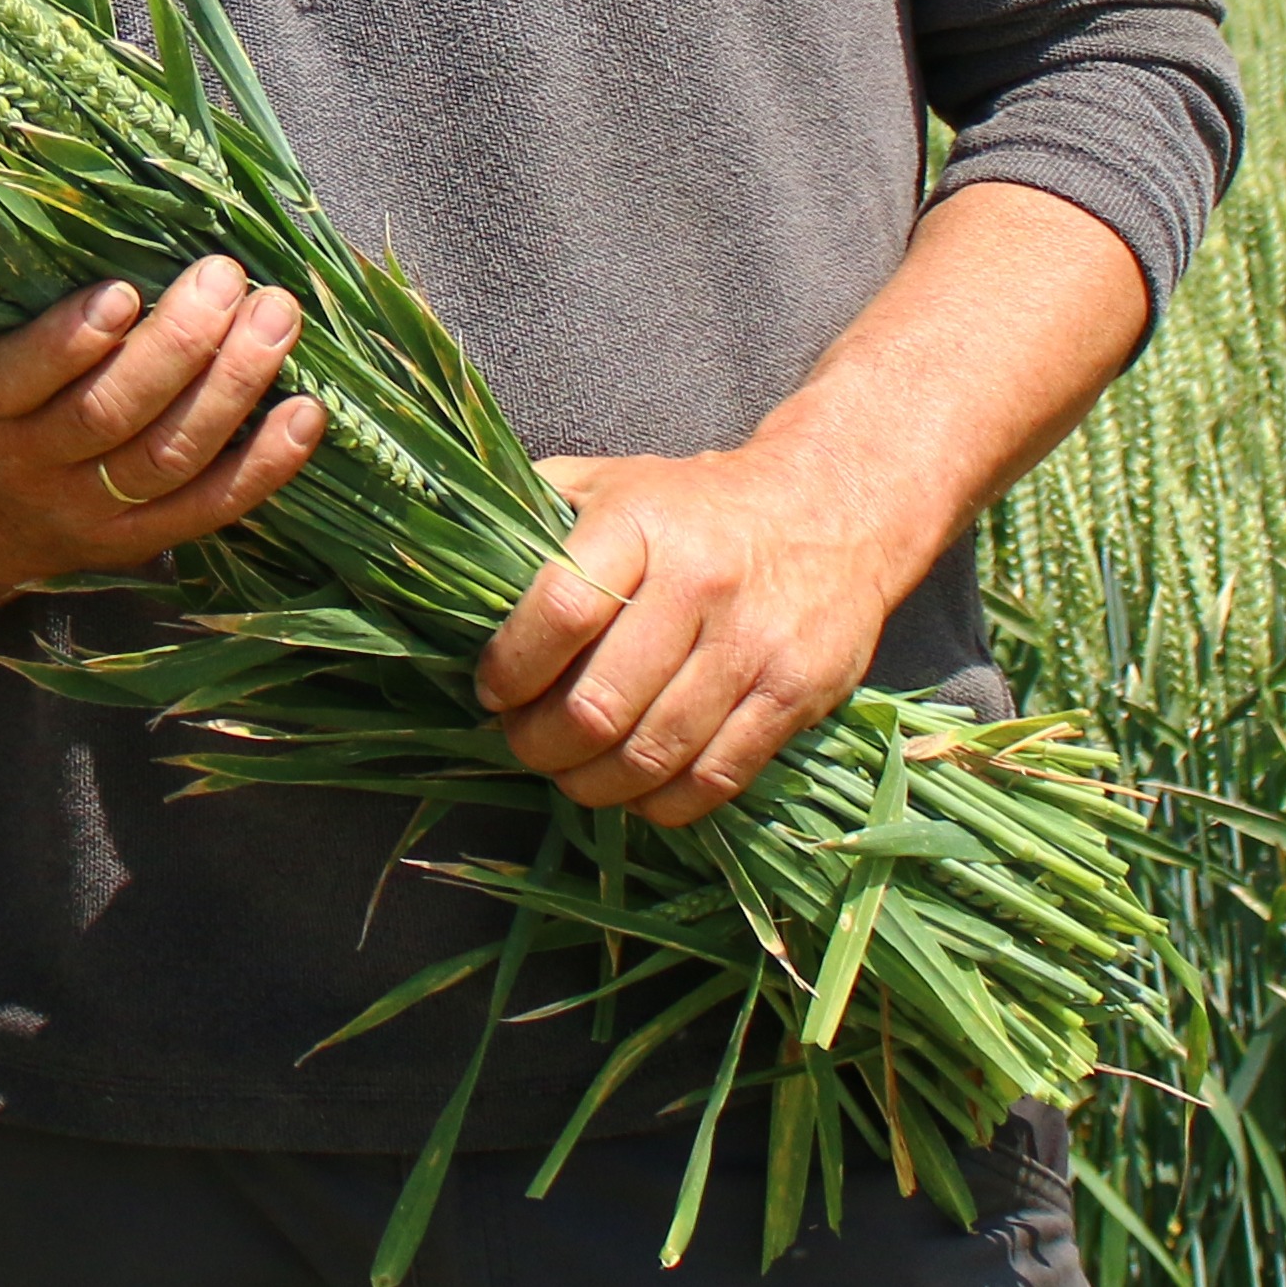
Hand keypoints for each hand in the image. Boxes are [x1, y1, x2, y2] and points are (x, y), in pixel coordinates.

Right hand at [0, 255, 327, 597]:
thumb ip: (27, 297)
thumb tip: (122, 212)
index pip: (18, 378)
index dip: (70, 340)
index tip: (125, 290)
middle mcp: (29, 464)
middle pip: (107, 415)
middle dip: (178, 344)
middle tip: (226, 277)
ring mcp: (87, 511)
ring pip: (166, 458)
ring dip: (232, 387)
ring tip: (276, 319)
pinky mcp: (139, 540)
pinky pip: (209, 508)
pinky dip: (265, 463)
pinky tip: (306, 412)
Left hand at [473, 447, 913, 826]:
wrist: (835, 507)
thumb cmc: (696, 505)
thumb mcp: (612, 481)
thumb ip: (535, 516)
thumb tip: (450, 568)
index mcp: (640, 523)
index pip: (559, 610)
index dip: (511, 668)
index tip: (492, 690)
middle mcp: (699, 583)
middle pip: (599, 705)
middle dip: (540, 745)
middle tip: (523, 745)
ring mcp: (753, 644)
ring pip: (653, 754)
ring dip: (593, 785)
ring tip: (572, 774)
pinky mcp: (795, 694)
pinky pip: (715, 778)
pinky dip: (662, 805)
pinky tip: (638, 791)